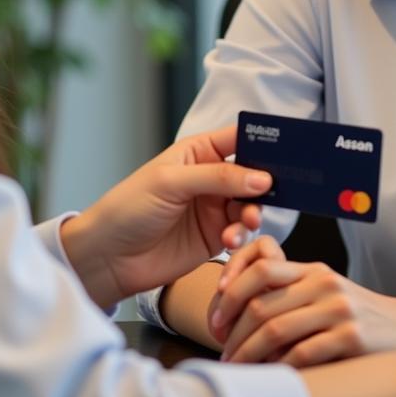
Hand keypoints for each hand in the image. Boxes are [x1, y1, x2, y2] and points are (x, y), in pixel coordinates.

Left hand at [60, 125, 270, 307]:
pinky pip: (240, 232)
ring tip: (245, 222)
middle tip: (273, 192)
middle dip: (265, 182)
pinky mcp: (214, 237)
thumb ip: (218, 177)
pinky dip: (241, 236)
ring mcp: (214, 208)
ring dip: (252, 212)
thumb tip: (261, 177)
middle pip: (253, 173)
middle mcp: (211, 178)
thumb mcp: (171, 183)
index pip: (239, 139)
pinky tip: (229, 241)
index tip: (287, 150)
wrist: (108, 257)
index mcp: (199, 152)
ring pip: (250, 204)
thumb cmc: (129, 207)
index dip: (263, 142)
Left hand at [210, 236, 395, 365]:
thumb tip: (240, 316)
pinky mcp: (350, 336)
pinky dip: (280, 367)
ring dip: (249, 355)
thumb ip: (291, 294)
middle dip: (234, 334)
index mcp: (313, 269)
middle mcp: (323, 284)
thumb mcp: (324, 292)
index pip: (261, 267)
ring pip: (276, 330)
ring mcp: (337, 309)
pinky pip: (302, 354)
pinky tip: (271, 376)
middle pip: (262, 304)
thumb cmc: (356, 314)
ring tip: (238, 369)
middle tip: (222, 354)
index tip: (217, 319)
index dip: (231, 293)